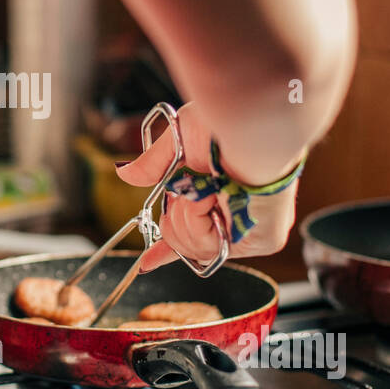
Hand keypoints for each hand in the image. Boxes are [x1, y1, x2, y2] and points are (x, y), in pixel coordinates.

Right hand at [114, 102, 298, 271]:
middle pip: (187, 244)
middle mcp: (241, 217)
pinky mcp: (265, 240)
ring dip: (186, 214)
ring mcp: (254, 231)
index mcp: (226, 196)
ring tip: (203, 187)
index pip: (196, 233)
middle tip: (184, 192)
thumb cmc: (221, 126)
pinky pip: (209, 246)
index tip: (146, 262)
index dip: (168, 249)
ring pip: (195, 248)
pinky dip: (197, 218)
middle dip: (174, 218)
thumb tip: (124, 173)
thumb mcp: (178, 142)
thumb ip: (154, 164)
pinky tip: (210, 196)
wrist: (246, 129)